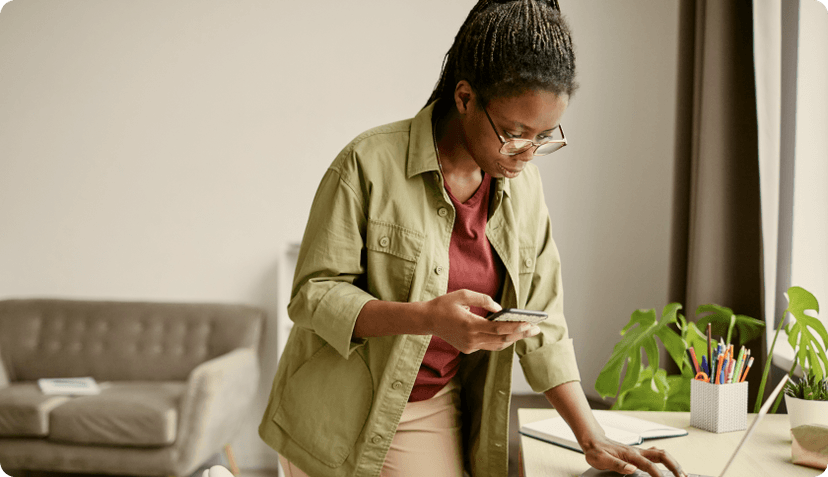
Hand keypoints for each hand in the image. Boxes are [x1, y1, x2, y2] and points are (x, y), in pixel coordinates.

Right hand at [423, 289, 539, 353]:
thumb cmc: (445, 304)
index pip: (498, 329)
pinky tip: (511, 333)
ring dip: (513, 339)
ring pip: (497, 346)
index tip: (529, 324)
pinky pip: (489, 345)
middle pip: (501, 339)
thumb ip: (484, 300)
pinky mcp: (468, 349)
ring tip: (527, 331)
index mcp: (470, 325)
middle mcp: (471, 339)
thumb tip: (501, 309)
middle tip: (536, 329)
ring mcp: (469, 346)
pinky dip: (500, 339)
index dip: (515, 327)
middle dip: (520, 334)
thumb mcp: (463, 294)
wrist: (427, 320)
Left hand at [582, 437, 685, 476]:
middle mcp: (637, 452)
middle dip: (675, 466)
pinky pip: (655, 455)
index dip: (658, 475)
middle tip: (683, 476)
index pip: (649, 466)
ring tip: (682, 473)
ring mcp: (638, 452)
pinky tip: (669, 465)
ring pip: (661, 454)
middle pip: (662, 456)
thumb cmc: (596, 450)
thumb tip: (631, 469)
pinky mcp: (637, 453)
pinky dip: (666, 460)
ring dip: (673, 462)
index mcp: (630, 455)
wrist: (593, 440)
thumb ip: (617, 465)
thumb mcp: (602, 460)